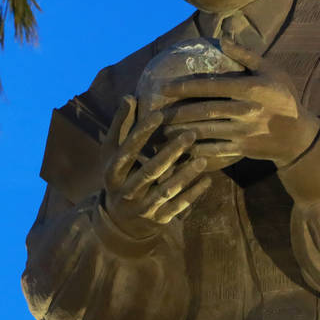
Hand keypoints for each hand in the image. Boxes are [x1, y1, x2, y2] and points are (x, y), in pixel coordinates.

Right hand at [100, 95, 211, 236]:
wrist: (119, 222)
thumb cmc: (119, 175)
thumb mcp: (113, 153)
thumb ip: (121, 126)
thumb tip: (129, 96)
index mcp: (112, 172)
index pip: (126, 151)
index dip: (141, 132)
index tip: (159, 114)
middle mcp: (125, 192)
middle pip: (149, 171)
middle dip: (170, 153)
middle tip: (190, 133)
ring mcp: (142, 208)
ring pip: (165, 190)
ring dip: (185, 174)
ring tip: (203, 158)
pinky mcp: (158, 220)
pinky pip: (178, 207)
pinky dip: (193, 194)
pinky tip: (208, 179)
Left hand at [158, 40, 319, 166]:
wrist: (300, 136)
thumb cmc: (282, 97)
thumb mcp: (270, 71)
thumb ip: (245, 55)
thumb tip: (222, 38)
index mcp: (250, 89)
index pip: (211, 86)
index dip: (185, 87)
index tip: (162, 88)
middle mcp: (246, 110)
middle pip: (204, 111)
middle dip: (176, 112)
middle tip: (154, 112)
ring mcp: (244, 132)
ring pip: (206, 132)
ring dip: (180, 131)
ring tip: (160, 129)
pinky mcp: (243, 149)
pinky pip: (214, 150)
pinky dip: (195, 149)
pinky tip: (179, 146)